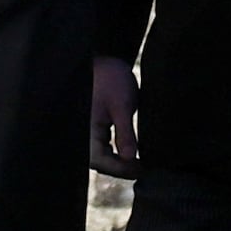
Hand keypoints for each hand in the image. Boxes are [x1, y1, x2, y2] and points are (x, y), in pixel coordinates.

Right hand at [89, 54, 141, 179]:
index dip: (127, 170)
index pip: (106, 164)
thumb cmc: (108, 79)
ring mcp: (85, 134)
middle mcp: (82, 139)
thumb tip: (131, 159)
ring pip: (103, 156)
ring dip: (121, 160)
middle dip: (124, 167)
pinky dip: (116, 151)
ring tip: (142, 161)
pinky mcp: (90, 129)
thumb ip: (125, 134)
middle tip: (148, 167)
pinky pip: (103, 147)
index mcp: (85, 136)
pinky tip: (131, 150)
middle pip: (104, 163)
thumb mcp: (121, 106)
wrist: (101, 59)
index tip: (146, 169)